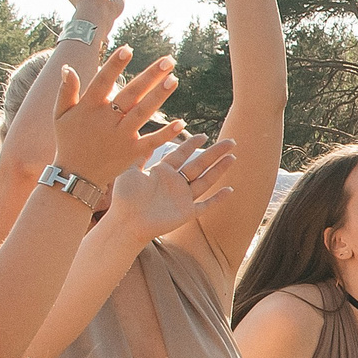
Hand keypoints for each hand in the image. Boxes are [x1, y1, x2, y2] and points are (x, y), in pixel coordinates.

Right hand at [53, 48, 183, 186]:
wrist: (76, 176)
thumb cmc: (68, 140)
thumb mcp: (60, 115)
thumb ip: (66, 91)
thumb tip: (68, 68)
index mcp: (89, 107)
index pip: (103, 81)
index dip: (115, 65)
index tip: (128, 48)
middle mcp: (107, 120)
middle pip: (131, 93)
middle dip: (150, 76)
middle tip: (169, 60)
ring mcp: (121, 136)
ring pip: (143, 112)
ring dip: (159, 96)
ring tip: (174, 79)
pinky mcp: (132, 152)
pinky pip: (152, 141)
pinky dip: (166, 133)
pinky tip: (182, 122)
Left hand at [98, 135, 238, 243]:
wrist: (126, 222)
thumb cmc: (124, 198)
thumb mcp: (129, 171)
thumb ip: (140, 157)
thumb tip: (146, 140)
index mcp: (162, 172)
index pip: (182, 154)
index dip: (192, 144)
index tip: (204, 135)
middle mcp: (175, 183)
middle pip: (199, 164)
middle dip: (215, 153)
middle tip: (231, 142)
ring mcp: (183, 198)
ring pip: (206, 180)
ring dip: (219, 170)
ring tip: (232, 157)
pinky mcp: (186, 213)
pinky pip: (206, 205)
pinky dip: (218, 199)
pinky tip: (230, 190)